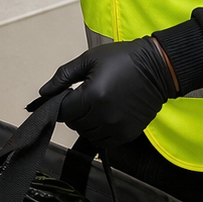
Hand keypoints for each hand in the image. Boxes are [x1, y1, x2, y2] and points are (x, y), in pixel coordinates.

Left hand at [35, 38, 176, 150]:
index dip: (60, 104)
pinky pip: (103, 142)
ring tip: (97, 105)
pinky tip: (106, 116)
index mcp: (93, 95)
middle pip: (74, 124)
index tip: (67, 96)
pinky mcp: (127, 134)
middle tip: (85, 96)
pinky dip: (100, 132)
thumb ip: (63, 76)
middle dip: (74, 111)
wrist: (158, 68)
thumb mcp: (89, 59)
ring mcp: (116, 127)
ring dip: (86, 123)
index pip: (62, 111)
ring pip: (87, 134)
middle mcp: (104, 115)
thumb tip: (44, 92)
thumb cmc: (125, 60)